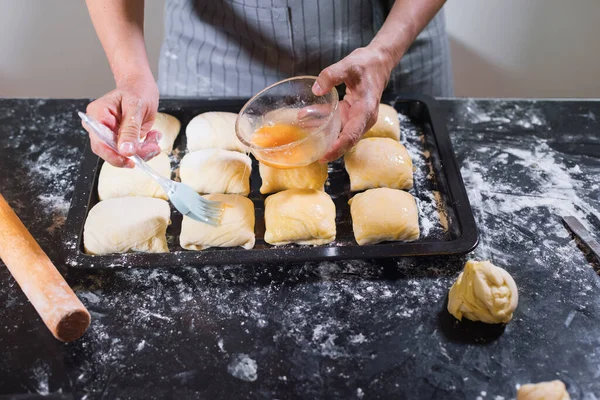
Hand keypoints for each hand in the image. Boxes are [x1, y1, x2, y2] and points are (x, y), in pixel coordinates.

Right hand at [84, 75, 160, 167]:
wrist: (141, 86)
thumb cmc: (136, 90)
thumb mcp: (136, 107)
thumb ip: (130, 130)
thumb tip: (126, 151)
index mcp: (97, 115)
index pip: (100, 142)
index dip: (114, 155)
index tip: (131, 160)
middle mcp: (99, 126)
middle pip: (110, 151)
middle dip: (133, 154)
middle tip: (153, 148)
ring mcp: (110, 134)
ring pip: (123, 154)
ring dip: (142, 151)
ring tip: (154, 138)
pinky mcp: (120, 139)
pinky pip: (131, 151)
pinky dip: (145, 148)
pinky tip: (153, 136)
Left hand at [312, 42, 394, 161]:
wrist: (378, 62)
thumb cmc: (367, 64)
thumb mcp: (348, 65)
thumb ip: (331, 75)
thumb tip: (316, 90)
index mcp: (366, 111)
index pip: (351, 136)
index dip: (337, 148)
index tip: (323, 156)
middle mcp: (363, 119)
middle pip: (345, 140)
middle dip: (326, 147)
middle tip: (307, 151)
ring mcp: (356, 118)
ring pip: (338, 132)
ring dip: (321, 133)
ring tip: (301, 130)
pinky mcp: (350, 114)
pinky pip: (335, 122)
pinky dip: (322, 121)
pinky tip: (306, 117)